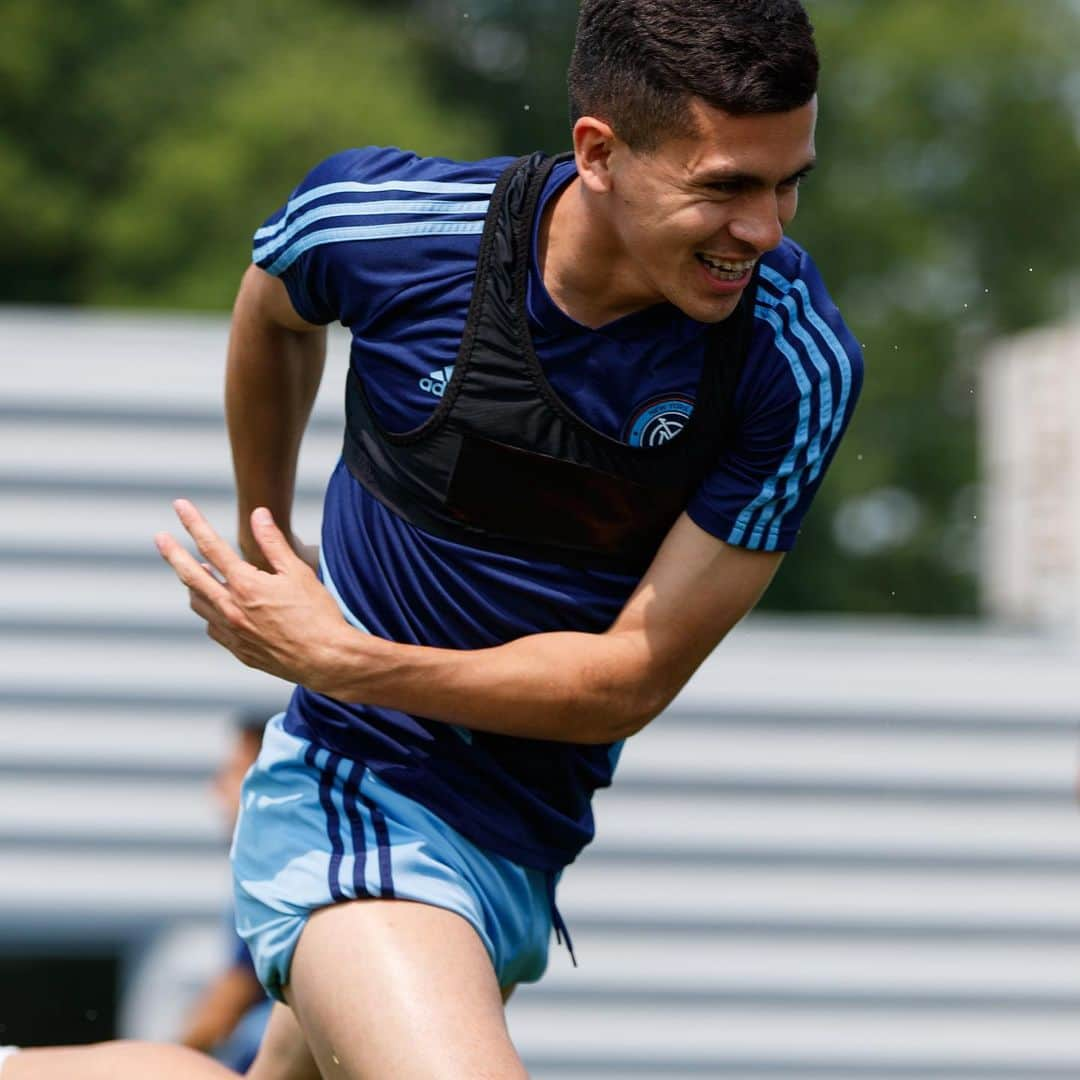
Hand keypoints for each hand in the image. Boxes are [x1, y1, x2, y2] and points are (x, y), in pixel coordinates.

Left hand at [155, 500, 346, 690]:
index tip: (180, 506)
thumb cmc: (318, 615)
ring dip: (192, 584)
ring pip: (198, 604)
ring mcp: (232, 632)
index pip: (210, 546)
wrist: (326, 660)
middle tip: (160, 538)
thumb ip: (273, 542)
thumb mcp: (298, 572)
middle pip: (191, 576)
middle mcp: (232, 608)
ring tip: (194, 571)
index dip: (193, 523)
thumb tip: (258, 514)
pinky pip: (213, 627)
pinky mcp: (240, 650)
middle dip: (173, 554)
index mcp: (246, 585)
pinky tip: (218, 608)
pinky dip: (210, 612)